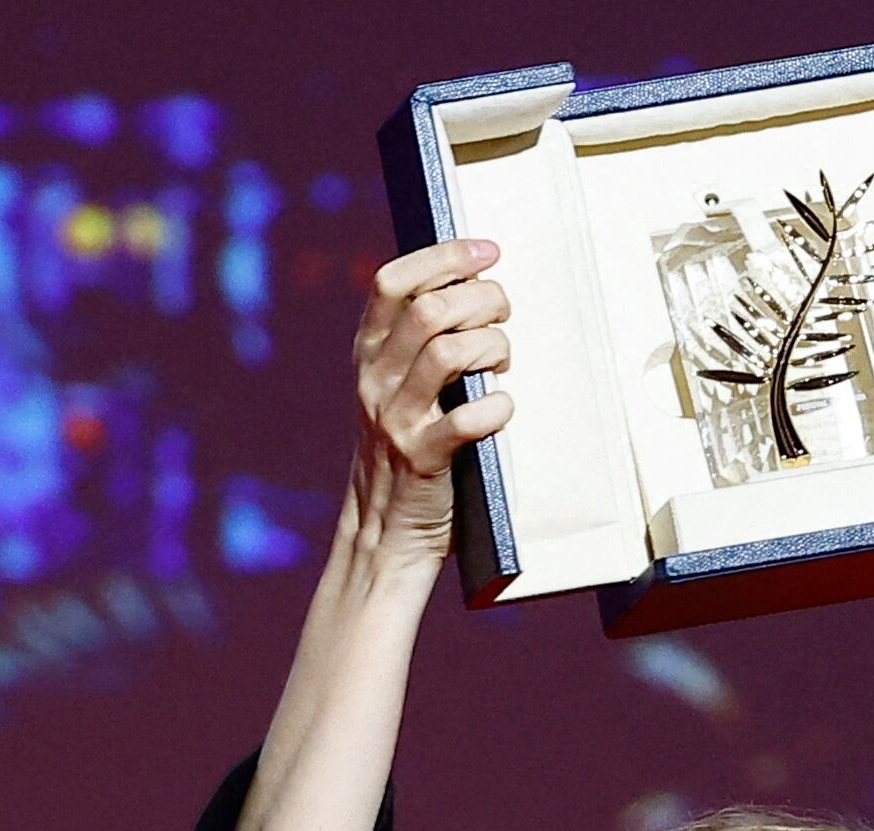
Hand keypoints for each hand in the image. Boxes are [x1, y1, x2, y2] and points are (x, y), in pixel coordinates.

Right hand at [343, 238, 514, 576]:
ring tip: (502, 364)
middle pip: (431, 309)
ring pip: (451, 353)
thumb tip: (473, 285)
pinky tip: (501, 410)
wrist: (384, 535)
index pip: (391, 281)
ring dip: (494, 348)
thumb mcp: (395, 390)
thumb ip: (417, 343)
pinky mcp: (424, 458)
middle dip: (483, 300)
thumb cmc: (407, 451)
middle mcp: (376, 381)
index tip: (486, 251)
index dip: (443, 256)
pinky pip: (469, 419)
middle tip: (504, 315)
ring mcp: (397, 419)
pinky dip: (498, 408)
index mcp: (368, 354)